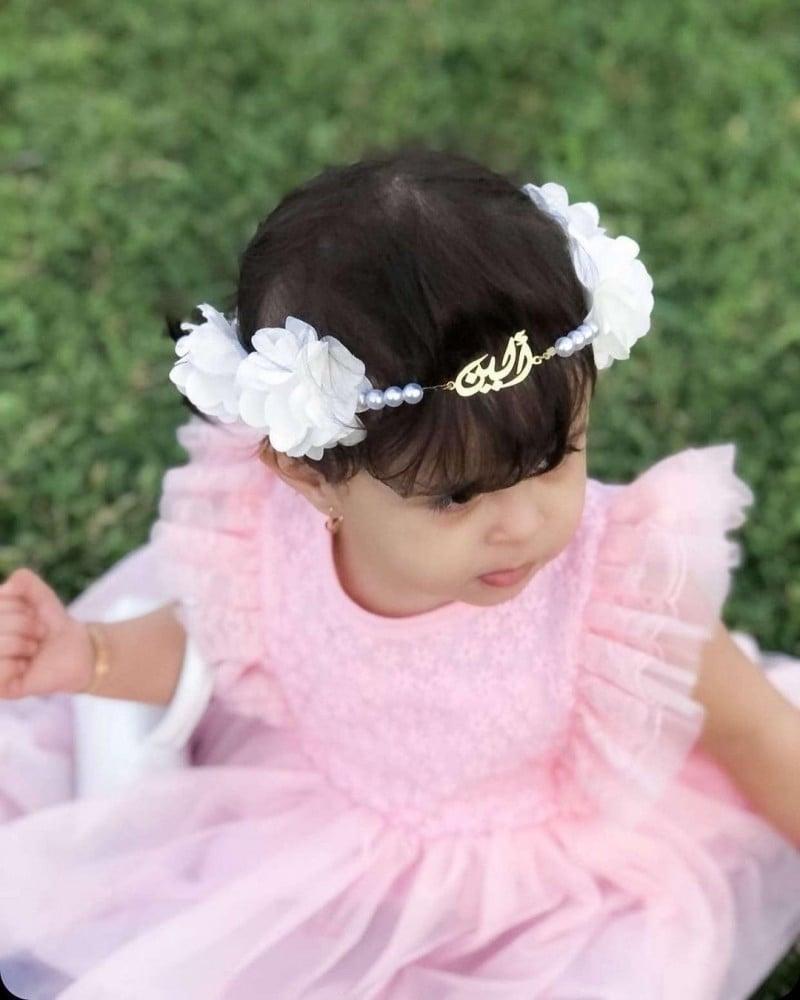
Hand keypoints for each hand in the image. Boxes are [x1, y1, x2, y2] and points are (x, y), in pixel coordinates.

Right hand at [0, 567, 94, 698]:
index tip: (30, 613)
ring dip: (23, 644)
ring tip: (32, 649)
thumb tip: (7, 587)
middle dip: (25, 624)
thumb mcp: (40, 595)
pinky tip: (24, 667)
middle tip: (36, 634)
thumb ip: (24, 581)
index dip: (17, 606)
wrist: (76, 650)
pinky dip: (17, 665)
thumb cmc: (51, 622)